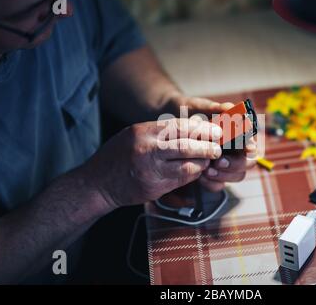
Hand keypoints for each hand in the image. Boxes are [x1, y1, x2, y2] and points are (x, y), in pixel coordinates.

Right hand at [78, 118, 222, 208]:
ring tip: (208, 160)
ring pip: (187, 166)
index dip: (201, 128)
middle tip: (218, 147)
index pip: (179, 126)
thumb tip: (192, 127)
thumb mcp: (134, 134)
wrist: (98, 183)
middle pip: (185, 145)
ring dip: (202, 163)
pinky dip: (192, 175)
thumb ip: (159, 131)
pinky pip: (180, 181)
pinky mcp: (153, 188)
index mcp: (143, 132)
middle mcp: (146, 150)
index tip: (215, 130)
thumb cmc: (118, 156)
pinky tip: (196, 171)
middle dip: (207, 146)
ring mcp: (150, 171)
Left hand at [172, 96, 257, 191]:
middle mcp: (237, 148)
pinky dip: (212, 182)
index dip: (251, 145)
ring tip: (207, 170)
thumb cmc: (190, 114)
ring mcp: (228, 164)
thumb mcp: (198, 108)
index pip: (252, 140)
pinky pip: (220, 185)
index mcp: (238, 131)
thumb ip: (213, 108)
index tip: (245, 149)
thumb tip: (228, 107)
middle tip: (219, 161)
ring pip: (238, 175)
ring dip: (225, 175)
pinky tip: (201, 176)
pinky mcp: (216, 176)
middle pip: (250, 161)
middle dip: (236, 163)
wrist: (172, 128)